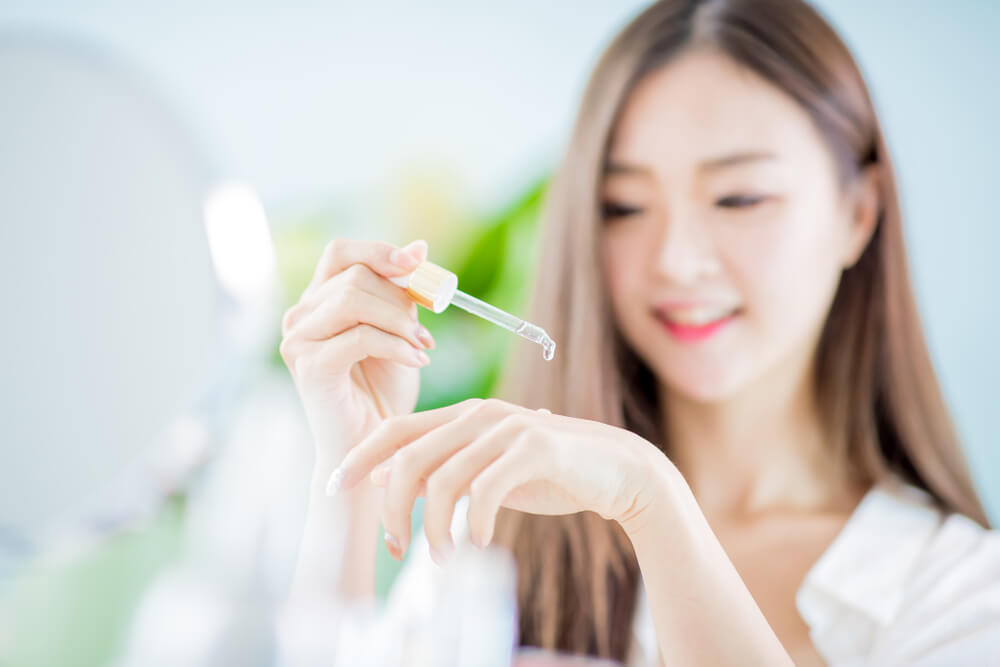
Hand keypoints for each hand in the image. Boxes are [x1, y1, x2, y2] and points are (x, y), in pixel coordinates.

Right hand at [279, 238, 435, 463]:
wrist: (373, 446)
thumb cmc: (383, 390)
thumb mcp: (399, 330)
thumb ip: (402, 293)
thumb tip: (419, 247)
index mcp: (318, 301)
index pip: (341, 252)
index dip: (379, 251)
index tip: (417, 263)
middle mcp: (300, 316)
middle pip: (355, 275)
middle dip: (401, 299)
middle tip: (425, 330)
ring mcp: (298, 340)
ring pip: (354, 300)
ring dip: (399, 321)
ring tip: (422, 346)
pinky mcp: (310, 366)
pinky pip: (360, 336)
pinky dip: (396, 345)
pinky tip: (418, 360)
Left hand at [329, 398, 665, 562]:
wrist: (618, 470)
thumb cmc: (548, 474)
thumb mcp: (487, 472)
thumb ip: (444, 471)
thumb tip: (389, 483)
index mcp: (463, 415)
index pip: (395, 428)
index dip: (360, 457)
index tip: (335, 487)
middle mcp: (479, 414)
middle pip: (408, 456)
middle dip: (389, 506)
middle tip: (393, 547)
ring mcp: (506, 427)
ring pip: (442, 478)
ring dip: (433, 528)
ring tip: (441, 558)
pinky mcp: (534, 447)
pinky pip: (484, 490)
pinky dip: (472, 524)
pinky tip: (477, 544)